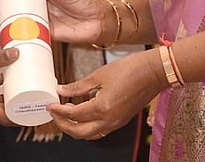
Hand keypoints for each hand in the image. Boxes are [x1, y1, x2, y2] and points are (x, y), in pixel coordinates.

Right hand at [0, 0, 105, 43]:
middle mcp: (39, 4)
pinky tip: (4, 27)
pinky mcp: (43, 32)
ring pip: (16, 15)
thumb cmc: (86, 2)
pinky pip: (26, 32)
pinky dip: (15, 30)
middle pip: (14, 1)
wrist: (98, 22)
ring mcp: (40, 18)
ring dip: (3, 12)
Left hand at [47, 51, 163, 140]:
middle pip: (79, 132)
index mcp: (102, 108)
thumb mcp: (99, 74)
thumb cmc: (131, 69)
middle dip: (64, 125)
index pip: (73, 115)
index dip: (58, 111)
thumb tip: (61, 90)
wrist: (154, 72)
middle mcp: (109, 120)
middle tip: (55, 113)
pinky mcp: (121, 120)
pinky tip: (83, 113)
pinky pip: (100, 130)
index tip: (50, 105)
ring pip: (90, 134)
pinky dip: (88, 126)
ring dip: (76, 128)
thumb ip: (78, 86)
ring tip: (67, 113)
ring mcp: (116, 123)